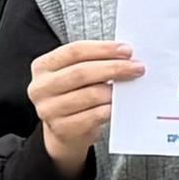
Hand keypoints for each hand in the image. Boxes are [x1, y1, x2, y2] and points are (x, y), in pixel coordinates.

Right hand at [26, 38, 142, 177]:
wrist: (65, 130)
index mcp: (43, 66)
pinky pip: (94, 115)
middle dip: (114, 68)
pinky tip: (119, 105)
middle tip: (137, 68)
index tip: (127, 50)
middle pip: (81, 72)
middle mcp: (41, 87)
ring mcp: (49, 110)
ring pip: (90, 95)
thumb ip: (94, 62)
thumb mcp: (76, 74)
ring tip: (130, 87)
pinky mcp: (62, 129)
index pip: (74, 51)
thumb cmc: (75, 94)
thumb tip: (127, 56)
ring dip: (115, 90)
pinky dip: (110, 108)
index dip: (103, 49)